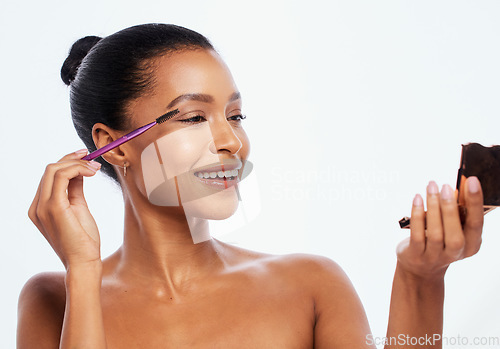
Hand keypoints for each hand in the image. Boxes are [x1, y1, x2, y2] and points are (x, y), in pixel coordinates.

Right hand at [28, 149, 101, 268]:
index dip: (68, 162)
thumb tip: (80, 172)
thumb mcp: (78, 208)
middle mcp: (37, 206)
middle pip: (50, 169)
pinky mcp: (54, 207)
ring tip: (96, 168)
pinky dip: (77, 169)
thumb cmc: (83, 240)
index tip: (86, 157)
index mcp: (40, 207)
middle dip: (73, 159)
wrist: (84, 263)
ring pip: (54, 169)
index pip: (50, 176)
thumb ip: (74, 190)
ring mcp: (42, 207)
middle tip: (93, 158)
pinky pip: (62, 176)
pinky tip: (91, 172)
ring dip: (77, 163)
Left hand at [396, 177, 483, 279]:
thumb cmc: (440, 240)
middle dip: (450, 207)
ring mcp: (435, 256)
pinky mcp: (417, 255)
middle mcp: (455, 253)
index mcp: (471, 245)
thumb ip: (459, 211)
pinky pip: (417, 234)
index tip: (473, 181)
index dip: (475, 202)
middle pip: (455, 232)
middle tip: (445, 186)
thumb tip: (460, 185)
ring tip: (431, 187)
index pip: (477, 223)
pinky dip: (417, 214)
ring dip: (433, 206)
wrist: (420, 268)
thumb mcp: (454, 228)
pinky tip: (418, 198)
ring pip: (435, 232)